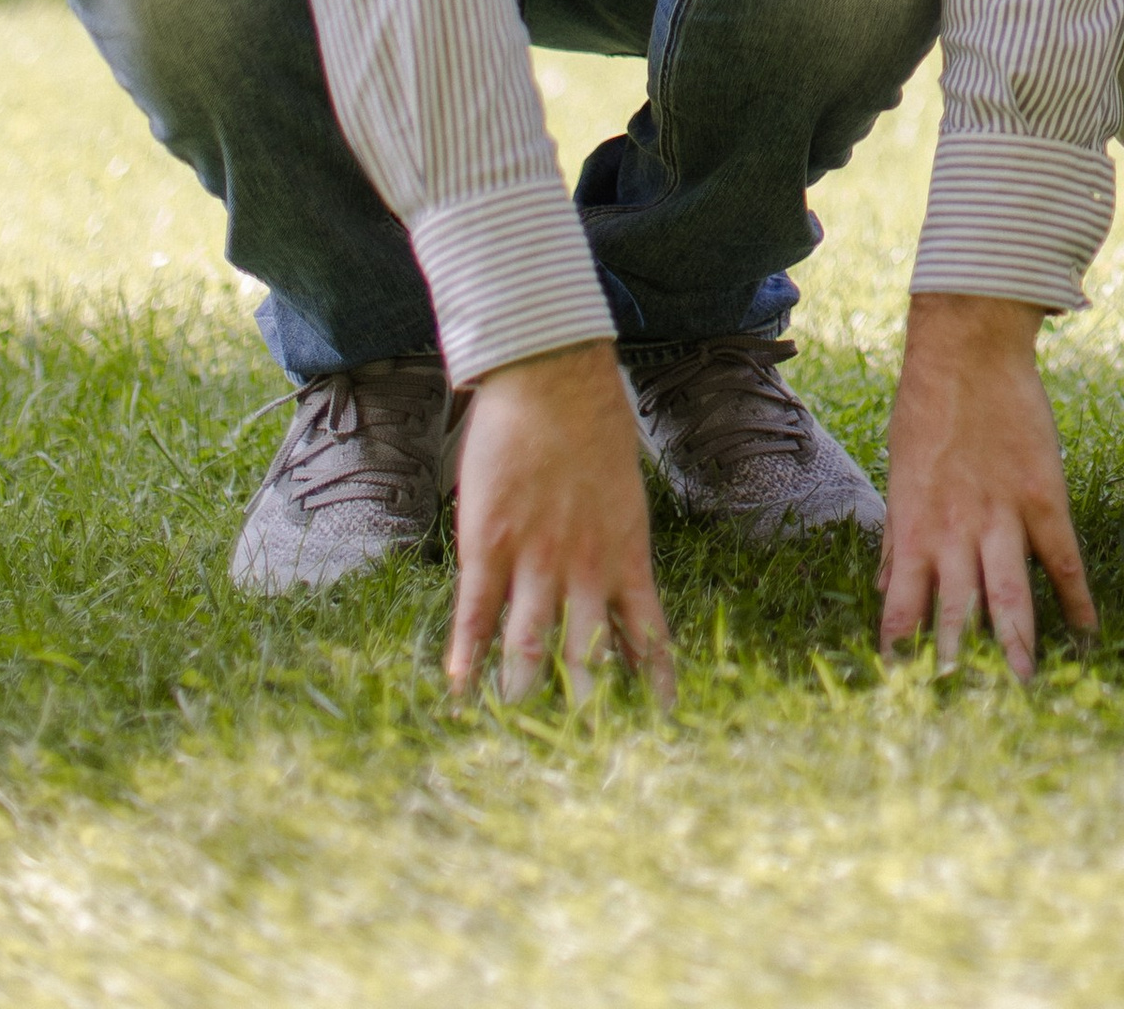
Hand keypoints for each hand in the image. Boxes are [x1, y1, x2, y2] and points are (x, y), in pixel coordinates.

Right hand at [445, 338, 673, 707]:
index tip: (663, 720)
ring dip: (525, 687)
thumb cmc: (593, 424)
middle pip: (589, 652)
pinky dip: (468, 655)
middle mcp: (586, 565)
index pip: (646, 631)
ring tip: (520, 724)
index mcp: (626, 552)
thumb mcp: (622, 492)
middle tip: (586, 746)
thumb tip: (618, 580)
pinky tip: (461, 689)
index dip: (652, 679)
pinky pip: (478, 611)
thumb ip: (615, 542)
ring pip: (531, 642)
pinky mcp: (490, 542)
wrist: (553, 376)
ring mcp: (536, 556)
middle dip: (587, 702)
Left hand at [879, 293, 1094, 680]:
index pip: (902, 603)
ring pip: (1010, 593)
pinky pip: (1061, 557)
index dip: (901, 648)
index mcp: (914, 525)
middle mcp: (955, 529)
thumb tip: (882, 589)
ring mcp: (1002, 513)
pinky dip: (1076, 596)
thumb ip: (896, 537)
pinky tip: (1087, 631)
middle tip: (966, 710)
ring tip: (1023, 689)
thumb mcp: (898, 472)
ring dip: (1016, 643)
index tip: (900, 691)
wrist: (969, 348)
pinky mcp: (1043, 495)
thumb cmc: (925, 405)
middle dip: (961, 663)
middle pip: (958, 610)